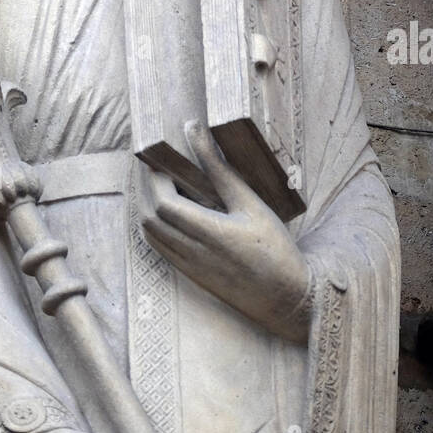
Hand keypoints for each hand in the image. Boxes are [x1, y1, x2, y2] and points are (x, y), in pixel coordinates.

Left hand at [140, 121, 311, 341]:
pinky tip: (169, 213)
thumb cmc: (274, 247)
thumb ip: (219, 169)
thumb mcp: (251, 204)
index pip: (163, 204)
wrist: (286, 300)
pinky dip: (156, 227)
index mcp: (211, 233)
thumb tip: (195, 132)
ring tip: (160, 186)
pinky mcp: (192, 276)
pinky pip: (161, 249)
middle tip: (155, 167)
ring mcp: (190, 268)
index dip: (154, 180)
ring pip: (151, 235)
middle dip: (146, 190)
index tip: (159, 159)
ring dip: (148, 208)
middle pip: (150, 218)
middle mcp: (194, 253)